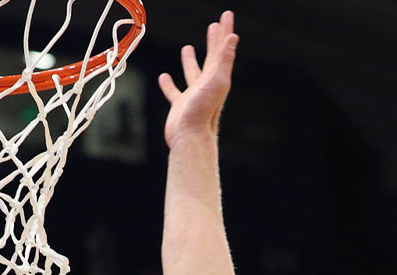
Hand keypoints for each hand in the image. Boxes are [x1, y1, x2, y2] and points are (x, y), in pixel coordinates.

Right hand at [158, 10, 237, 147]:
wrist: (190, 137)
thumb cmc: (203, 110)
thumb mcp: (216, 80)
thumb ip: (224, 59)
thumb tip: (232, 36)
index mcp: (217, 77)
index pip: (222, 48)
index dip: (224, 31)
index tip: (227, 15)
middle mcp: (207, 85)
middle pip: (211, 57)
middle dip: (213, 40)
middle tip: (214, 25)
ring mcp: (193, 95)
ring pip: (192, 73)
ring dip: (191, 60)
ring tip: (188, 48)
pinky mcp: (180, 106)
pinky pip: (173, 91)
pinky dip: (169, 84)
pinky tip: (164, 77)